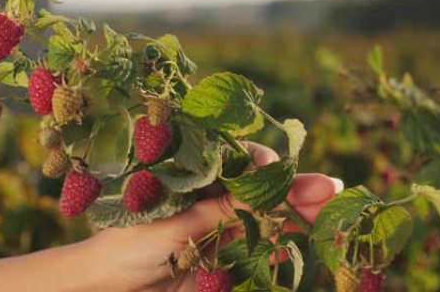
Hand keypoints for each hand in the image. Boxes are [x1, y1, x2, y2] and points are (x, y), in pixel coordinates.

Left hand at [85, 142, 342, 291]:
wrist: (108, 289)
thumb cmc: (128, 246)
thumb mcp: (177, 225)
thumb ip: (225, 208)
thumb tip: (274, 182)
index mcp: (191, 176)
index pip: (236, 159)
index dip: (265, 164)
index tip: (284, 172)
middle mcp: (209, 196)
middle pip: (259, 188)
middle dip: (293, 189)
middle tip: (331, 191)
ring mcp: (218, 226)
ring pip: (265, 216)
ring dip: (296, 215)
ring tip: (330, 214)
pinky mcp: (224, 256)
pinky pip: (258, 247)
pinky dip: (280, 245)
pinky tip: (302, 241)